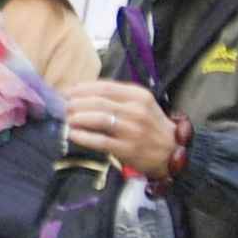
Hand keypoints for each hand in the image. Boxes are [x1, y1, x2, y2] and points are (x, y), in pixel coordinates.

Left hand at [63, 80, 181, 180]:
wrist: (172, 150)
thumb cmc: (149, 124)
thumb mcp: (140, 103)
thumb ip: (116, 96)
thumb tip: (80, 90)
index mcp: (139, 96)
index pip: (105, 87)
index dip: (83, 89)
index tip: (68, 92)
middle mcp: (137, 111)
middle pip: (99, 102)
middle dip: (77, 104)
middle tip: (65, 107)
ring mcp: (133, 130)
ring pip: (98, 119)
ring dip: (78, 118)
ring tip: (68, 119)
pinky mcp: (128, 149)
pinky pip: (100, 141)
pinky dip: (83, 137)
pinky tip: (73, 134)